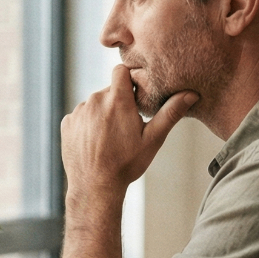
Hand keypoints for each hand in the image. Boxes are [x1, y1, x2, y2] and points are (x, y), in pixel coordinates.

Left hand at [61, 65, 197, 202]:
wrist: (95, 187)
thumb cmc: (126, 164)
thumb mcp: (153, 139)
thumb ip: (170, 112)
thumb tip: (191, 93)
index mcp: (117, 100)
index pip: (121, 70)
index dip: (129, 79)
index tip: (135, 94)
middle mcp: (95, 100)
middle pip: (109, 90)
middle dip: (118, 102)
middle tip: (125, 126)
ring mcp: (79, 112)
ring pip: (95, 103)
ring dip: (102, 113)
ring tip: (109, 138)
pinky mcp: (67, 123)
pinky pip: (81, 116)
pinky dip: (88, 124)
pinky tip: (95, 142)